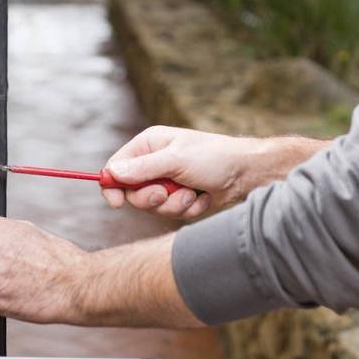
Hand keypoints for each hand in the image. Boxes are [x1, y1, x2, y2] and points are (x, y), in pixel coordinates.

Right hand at [102, 126, 327, 218]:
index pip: (116, 167)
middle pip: (132, 193)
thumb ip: (143, 169)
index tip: (116, 202)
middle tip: (166, 194)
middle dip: (151, 199)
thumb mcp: (175, 160)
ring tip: (193, 193)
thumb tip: (112, 173)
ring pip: (152, 207)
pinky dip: (188, 209)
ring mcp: (167, 181)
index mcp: (148, 145)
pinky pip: (172, 213)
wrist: (246, 173)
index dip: (113, 185)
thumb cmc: (213, 158)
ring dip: (174, 205)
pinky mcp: (180, 198)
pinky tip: (202, 198)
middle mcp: (154, 163)